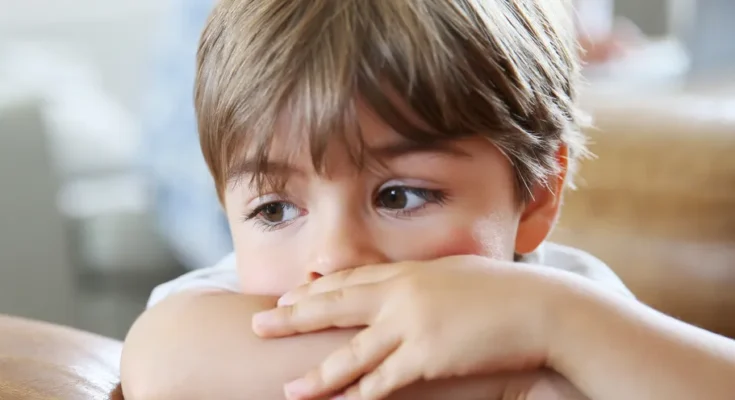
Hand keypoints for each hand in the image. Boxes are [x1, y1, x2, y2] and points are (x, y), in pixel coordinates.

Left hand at [252, 255, 574, 399]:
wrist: (542, 306)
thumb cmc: (504, 291)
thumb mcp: (457, 274)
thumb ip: (426, 282)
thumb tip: (410, 289)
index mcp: (409, 271)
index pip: (350, 279)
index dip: (315, 289)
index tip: (288, 295)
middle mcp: (402, 294)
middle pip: (335, 306)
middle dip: (294, 317)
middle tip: (258, 324)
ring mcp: (412, 325)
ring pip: (352, 353)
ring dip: (318, 374)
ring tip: (288, 389)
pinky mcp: (427, 356)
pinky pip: (384, 382)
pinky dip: (360, 396)